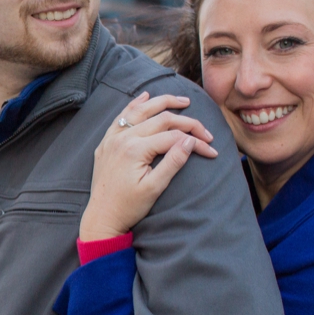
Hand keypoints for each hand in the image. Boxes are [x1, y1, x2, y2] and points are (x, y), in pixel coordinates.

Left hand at [79, 92, 218, 239]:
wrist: (102, 217)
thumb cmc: (129, 207)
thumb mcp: (154, 188)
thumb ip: (173, 162)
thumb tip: (190, 141)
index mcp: (135, 149)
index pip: (173, 136)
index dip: (195, 141)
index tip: (211, 150)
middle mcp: (122, 138)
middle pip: (160, 120)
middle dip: (186, 122)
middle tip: (204, 129)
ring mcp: (112, 139)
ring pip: (140, 111)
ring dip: (162, 103)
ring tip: (182, 101)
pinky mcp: (106, 143)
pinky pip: (122, 117)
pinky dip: (135, 105)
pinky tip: (145, 97)